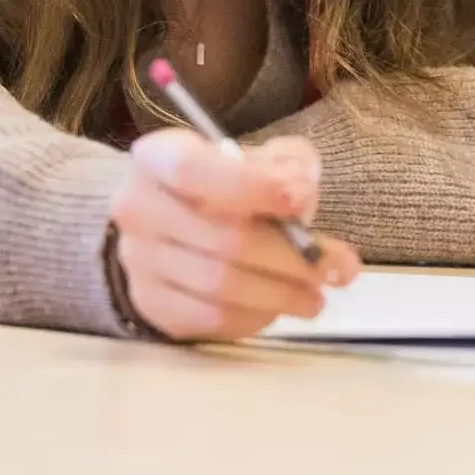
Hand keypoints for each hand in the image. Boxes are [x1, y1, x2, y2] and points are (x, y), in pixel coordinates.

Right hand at [107, 129, 363, 341]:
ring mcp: (139, 260)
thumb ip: (288, 165)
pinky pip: (210, 317)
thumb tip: (301, 198)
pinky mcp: (151, 303)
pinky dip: (254, 317)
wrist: (169, 220)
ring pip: (220, 284)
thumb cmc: (226, 183)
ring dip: (281, 294)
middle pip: (222, 238)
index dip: (252, 187)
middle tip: (336, 269)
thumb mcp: (259, 157)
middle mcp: (138, 207)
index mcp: (159, 158)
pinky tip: (278, 308)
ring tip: (316, 296)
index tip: (302, 200)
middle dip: (291, 256)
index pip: (196, 171)